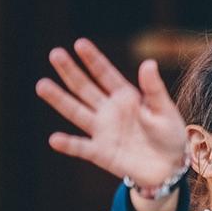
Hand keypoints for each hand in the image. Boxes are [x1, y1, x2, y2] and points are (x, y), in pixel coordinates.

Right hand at [34, 38, 188, 185]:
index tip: (79, 44)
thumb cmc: (169, 135)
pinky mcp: (100, 152)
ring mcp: (102, 131)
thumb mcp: (165, 109)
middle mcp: (109, 110)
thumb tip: (148, 62)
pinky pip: (81, 147)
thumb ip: (154, 89)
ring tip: (42, 85)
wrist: (169, 167)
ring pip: (76, 112)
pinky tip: (54, 139)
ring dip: (59, 99)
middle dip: (70, 71)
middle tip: (55, 54)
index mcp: (126, 97)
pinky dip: (68, 144)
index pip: (106, 74)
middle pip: (85, 88)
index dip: (93, 60)